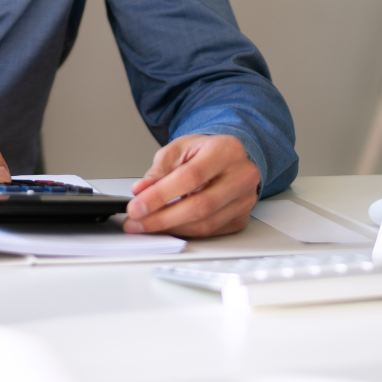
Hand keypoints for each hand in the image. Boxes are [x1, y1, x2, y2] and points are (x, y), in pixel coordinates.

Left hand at [124, 134, 258, 237]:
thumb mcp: (178, 150)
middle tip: (136, 222)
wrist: (230, 157)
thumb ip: (159, 171)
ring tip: (146, 225)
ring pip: (205, 224)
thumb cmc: (205, 151)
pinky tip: (167, 227)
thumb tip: (140, 191)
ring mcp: (245, 200)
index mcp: (226, 151)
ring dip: (170, 228)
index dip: (160, 195)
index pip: (190, 177)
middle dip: (162, 218)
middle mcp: (242, 176)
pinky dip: (184, 231)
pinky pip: (209, 231)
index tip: (136, 207)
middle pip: (200, 206)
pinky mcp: (241, 218)